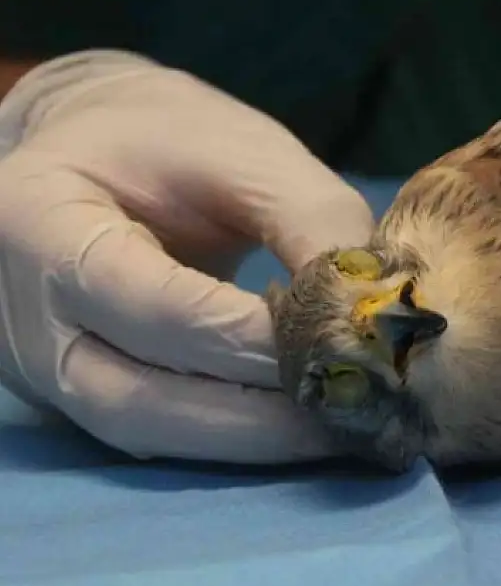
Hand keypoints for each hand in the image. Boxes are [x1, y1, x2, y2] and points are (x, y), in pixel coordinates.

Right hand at [0, 50, 375, 462]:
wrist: (92, 154)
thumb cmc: (168, 142)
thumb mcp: (243, 150)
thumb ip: (311, 219)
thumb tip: (378, 310)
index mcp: (42, 222)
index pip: (158, 308)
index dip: (259, 341)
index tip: (349, 350)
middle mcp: (24, 315)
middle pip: (139, 396)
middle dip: (261, 417)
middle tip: (359, 412)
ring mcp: (41, 368)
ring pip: (146, 434)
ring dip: (253, 443)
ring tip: (344, 430)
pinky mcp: (79, 397)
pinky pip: (158, 434)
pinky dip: (235, 439)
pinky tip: (305, 428)